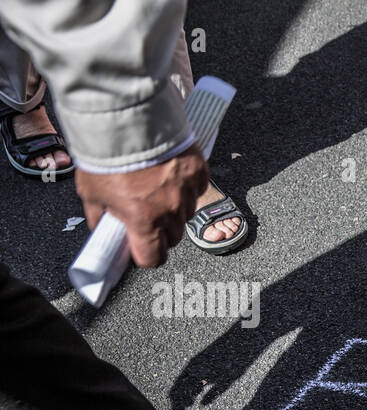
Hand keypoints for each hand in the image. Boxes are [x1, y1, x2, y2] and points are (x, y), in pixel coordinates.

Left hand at [75, 144, 208, 267]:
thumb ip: (100, 215)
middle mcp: (170, 211)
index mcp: (143, 221)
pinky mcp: (199, 173)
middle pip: (171, 237)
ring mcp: (188, 192)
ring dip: (173, 209)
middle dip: (158, 230)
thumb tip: (104, 229)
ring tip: (155, 188)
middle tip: (143, 213)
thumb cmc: (107, 153)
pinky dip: (185, 187)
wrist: (126, 117)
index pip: (153, 258)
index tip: (138, 247)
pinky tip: (168, 174)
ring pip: (185, 215)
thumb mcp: (91, 191)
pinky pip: (196, 191)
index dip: (145, 255)